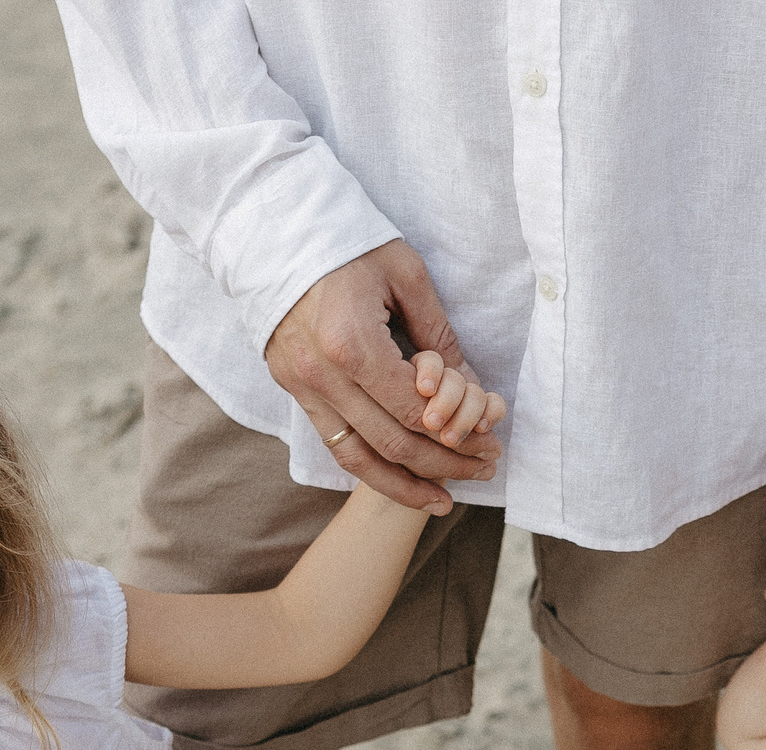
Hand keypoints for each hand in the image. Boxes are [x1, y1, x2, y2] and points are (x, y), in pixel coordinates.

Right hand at [265, 241, 501, 510]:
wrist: (273, 232)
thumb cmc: (347, 241)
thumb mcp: (406, 274)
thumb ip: (437, 333)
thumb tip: (470, 384)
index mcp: (352, 344)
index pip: (414, 411)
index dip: (457, 435)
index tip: (491, 442)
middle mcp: (323, 375)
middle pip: (392, 442)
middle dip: (444, 464)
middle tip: (484, 469)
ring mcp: (301, 386)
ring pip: (359, 459)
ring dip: (405, 485)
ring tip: (443, 501)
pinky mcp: (291, 389)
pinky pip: (335, 444)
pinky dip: (370, 470)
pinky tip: (400, 483)